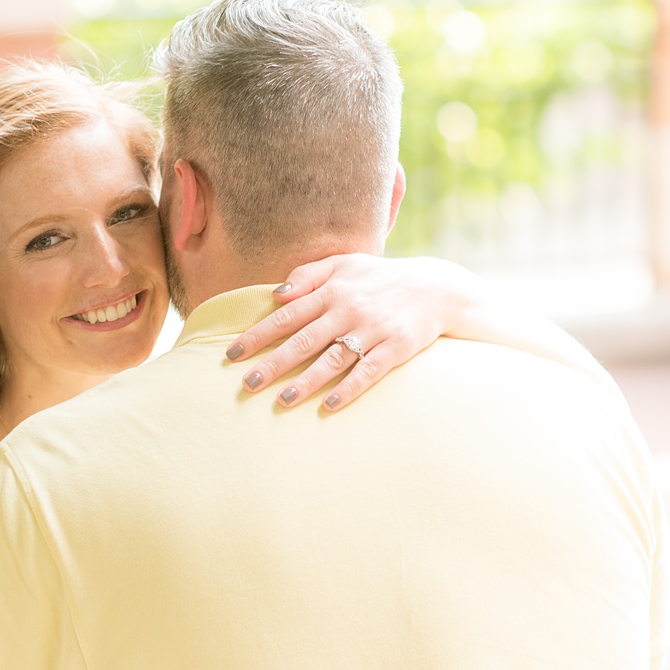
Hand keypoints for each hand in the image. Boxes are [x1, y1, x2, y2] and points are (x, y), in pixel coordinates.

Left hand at [224, 254, 476, 410]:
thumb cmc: (382, 278)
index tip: (232, 353)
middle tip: (247, 384)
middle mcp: (349, 310)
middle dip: (274, 363)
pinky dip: (349, 389)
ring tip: (282, 400)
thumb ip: (309, 275)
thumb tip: (276, 294)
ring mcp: (374, 330)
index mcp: (333, 290)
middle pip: (305, 340)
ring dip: (307, 381)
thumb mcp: (345, 264)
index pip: (287, 315)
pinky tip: (329, 405)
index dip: (258, 334)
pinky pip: (369, 372)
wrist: (437, 288)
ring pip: (334, 359)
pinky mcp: (396, 348)